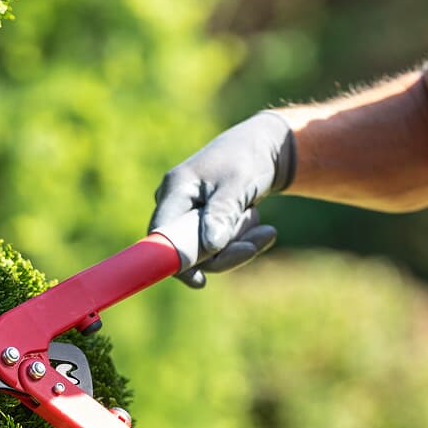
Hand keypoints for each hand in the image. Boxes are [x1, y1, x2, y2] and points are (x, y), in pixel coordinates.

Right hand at [149, 112, 295, 286]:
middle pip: (187, 249)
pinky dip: (240, 242)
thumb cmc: (248, 158)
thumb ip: (222, 212)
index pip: (161, 235)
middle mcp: (175, 204)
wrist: (263, 147)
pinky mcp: (202, 223)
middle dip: (224, 253)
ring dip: (238, 246)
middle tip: (256, 246)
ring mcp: (187, 215)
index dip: (175, 261)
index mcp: (175, 189)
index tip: (200, 281)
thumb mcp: (238, 183)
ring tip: (266, 229)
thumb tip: (211, 246)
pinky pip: (217, 247)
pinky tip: (262, 230)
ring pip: (206, 251)